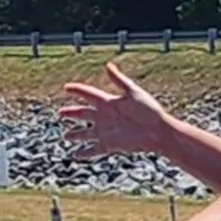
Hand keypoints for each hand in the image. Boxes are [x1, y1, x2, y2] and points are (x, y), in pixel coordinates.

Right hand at [57, 62, 172, 158]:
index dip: (77, 90)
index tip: (66, 88)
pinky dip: (84, 152)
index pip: (89, 94)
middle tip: (60, 113)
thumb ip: (119, 80)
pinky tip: (75, 155)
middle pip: (83, 114)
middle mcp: (105, 117)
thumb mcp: (134, 93)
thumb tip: (108, 65)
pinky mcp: (111, 144)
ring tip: (66, 136)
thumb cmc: (150, 111)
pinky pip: (94, 149)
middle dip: (72, 113)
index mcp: (109, 102)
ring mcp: (107, 131)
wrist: (160, 132)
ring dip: (76, 135)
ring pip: (86, 133)